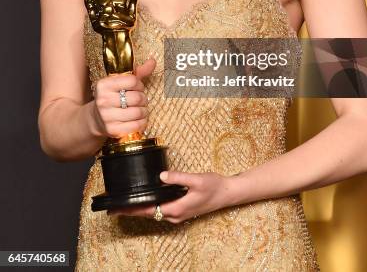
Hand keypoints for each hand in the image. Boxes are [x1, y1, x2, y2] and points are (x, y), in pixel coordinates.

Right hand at [91, 58, 155, 137]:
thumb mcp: (121, 82)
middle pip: (137, 97)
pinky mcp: (113, 130)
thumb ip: (138, 72)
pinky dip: (142, 122)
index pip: (132, 80)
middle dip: (143, 98)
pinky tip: (138, 119)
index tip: (137, 87)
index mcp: (104, 85)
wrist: (96, 119)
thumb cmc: (113, 96)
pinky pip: (137, 125)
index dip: (139, 84)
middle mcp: (103, 100)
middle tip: (140, 100)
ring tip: (140, 109)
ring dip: (144, 111)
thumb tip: (153, 61)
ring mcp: (107, 116)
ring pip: (138, 112)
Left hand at [108, 170, 235, 222]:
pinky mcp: (181, 210)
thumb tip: (161, 176)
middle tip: (114, 207)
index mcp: (176, 209)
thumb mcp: (196, 179)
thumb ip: (178, 178)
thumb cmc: (213, 186)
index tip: (116, 209)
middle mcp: (175, 215)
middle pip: (148, 214)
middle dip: (131, 210)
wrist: (227, 194)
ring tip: (126, 204)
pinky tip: (146, 200)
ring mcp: (178, 214)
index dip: (131, 210)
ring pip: (154, 213)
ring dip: (140, 209)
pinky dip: (150, 207)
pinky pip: (161, 210)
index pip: (148, 211)